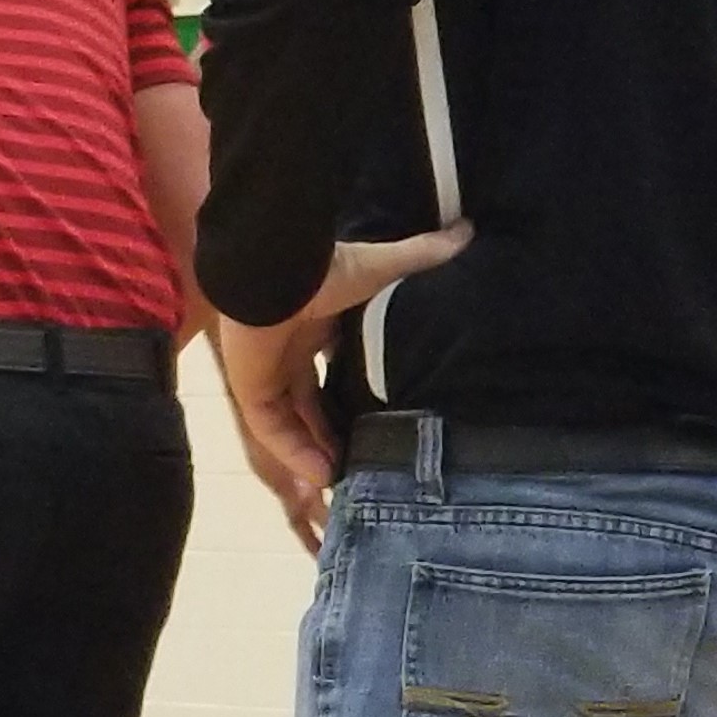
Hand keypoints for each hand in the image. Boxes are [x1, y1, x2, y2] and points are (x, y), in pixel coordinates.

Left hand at [210, 224, 472, 553]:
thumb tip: (467, 233)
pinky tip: (322, 475)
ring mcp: (266, 370)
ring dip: (316, 452)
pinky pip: (272, 429)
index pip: (334, 369)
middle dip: (334, 434)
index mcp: (316, 324)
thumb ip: (422, 257)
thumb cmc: (327, 267)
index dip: (354, 396)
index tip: (383, 418)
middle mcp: (290, 350)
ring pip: (292, 424)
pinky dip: (295, 452)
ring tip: (348, 483)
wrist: (276, 267)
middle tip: (366, 463)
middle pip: (311, 404)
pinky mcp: (248, 385)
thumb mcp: (384, 268)